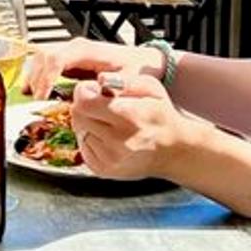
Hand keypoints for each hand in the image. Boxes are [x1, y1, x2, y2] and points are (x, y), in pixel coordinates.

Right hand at [19, 37, 159, 99]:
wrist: (143, 62)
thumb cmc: (136, 69)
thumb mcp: (129, 80)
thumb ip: (112, 88)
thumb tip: (92, 94)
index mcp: (88, 50)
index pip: (57, 58)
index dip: (46, 77)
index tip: (42, 96)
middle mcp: (76, 47)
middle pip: (44, 55)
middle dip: (36, 77)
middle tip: (36, 100)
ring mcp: (71, 52)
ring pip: (41, 57)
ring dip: (33, 75)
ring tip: (30, 96)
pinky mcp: (69, 60)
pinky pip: (46, 63)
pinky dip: (37, 75)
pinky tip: (33, 90)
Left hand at [68, 72, 215, 180]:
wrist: (173, 151)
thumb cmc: (160, 115)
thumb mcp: (151, 88)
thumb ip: (124, 80)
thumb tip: (99, 80)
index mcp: (129, 117)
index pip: (84, 102)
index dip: (85, 92)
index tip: (95, 91)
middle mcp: (118, 141)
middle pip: (77, 116)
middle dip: (85, 106)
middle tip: (101, 106)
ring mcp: (109, 159)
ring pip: (79, 131)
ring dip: (88, 123)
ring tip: (109, 123)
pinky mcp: (103, 170)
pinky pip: (83, 147)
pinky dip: (91, 139)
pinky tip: (108, 137)